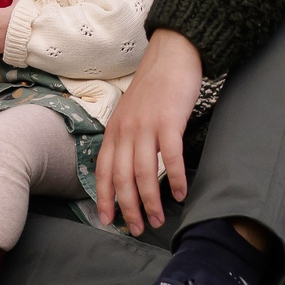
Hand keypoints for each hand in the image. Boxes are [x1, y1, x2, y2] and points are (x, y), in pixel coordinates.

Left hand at [95, 29, 201, 234]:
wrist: (172, 54)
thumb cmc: (154, 87)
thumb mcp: (130, 113)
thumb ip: (126, 138)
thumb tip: (127, 171)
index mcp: (114, 130)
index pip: (103, 170)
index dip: (104, 198)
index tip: (107, 220)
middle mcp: (126, 130)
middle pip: (122, 177)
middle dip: (127, 208)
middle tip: (137, 229)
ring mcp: (147, 125)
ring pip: (144, 172)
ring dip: (151, 201)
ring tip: (158, 220)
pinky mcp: (169, 120)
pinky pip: (172, 156)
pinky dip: (176, 178)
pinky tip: (181, 194)